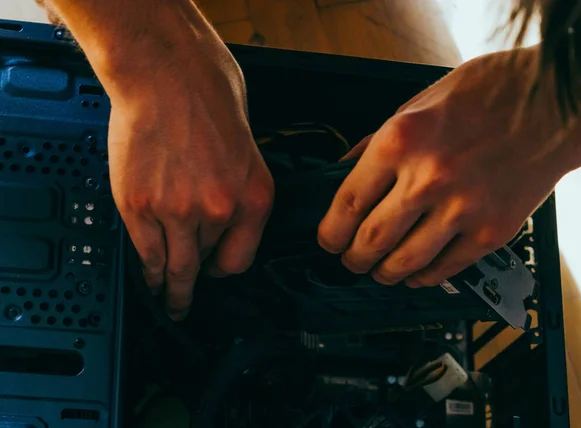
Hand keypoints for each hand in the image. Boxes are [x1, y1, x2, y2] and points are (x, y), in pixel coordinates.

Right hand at [101, 23, 272, 319]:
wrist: (167, 73)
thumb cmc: (210, 99)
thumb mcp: (248, 152)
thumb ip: (238, 194)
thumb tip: (223, 223)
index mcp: (255, 198)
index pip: (241, 260)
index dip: (224, 268)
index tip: (214, 272)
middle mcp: (220, 211)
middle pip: (207, 265)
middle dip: (195, 286)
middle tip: (186, 302)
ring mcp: (177, 212)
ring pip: (176, 267)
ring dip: (170, 290)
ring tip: (168, 301)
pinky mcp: (140, 206)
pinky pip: (147, 253)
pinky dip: (149, 272)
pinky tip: (150, 281)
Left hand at [318, 47, 573, 287]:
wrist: (554, 102)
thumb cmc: (484, 95)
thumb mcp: (415, 105)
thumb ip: (374, 144)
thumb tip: (342, 174)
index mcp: (401, 141)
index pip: (347, 203)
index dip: (329, 232)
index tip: (327, 241)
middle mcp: (428, 178)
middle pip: (371, 240)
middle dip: (353, 258)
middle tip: (350, 260)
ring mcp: (463, 208)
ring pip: (405, 262)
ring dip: (384, 273)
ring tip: (379, 271)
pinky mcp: (493, 230)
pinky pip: (446, 268)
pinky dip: (424, 276)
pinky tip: (416, 272)